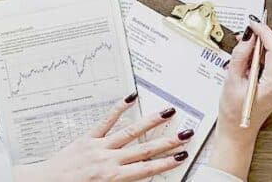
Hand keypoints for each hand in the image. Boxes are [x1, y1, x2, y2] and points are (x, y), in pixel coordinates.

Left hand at [13, 95, 190, 181]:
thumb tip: (139, 177)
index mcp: (112, 178)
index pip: (146, 169)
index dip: (166, 162)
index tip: (181, 156)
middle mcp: (108, 160)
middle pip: (144, 149)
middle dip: (167, 142)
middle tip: (185, 133)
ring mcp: (98, 147)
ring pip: (130, 132)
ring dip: (151, 122)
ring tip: (168, 112)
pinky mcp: (86, 139)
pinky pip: (105, 122)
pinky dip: (119, 109)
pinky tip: (131, 98)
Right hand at [207, 20, 271, 178]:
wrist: (238, 132)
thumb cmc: (233, 113)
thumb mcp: (232, 81)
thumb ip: (240, 56)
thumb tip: (248, 37)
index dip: (264, 32)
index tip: (253, 24)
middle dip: (266, 36)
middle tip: (249, 32)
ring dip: (265, 44)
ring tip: (247, 47)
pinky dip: (266, 53)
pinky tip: (252, 57)